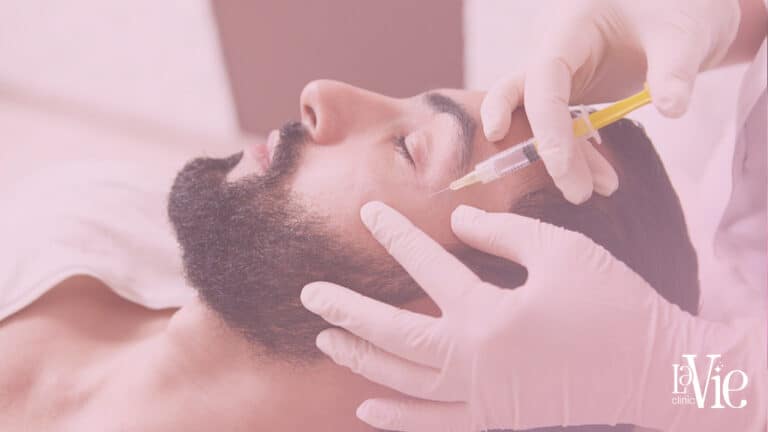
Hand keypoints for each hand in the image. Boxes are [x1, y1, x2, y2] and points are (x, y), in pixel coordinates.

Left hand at [301, 202, 765, 430]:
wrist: (657, 372)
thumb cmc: (615, 304)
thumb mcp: (562, 252)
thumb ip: (502, 234)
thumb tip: (456, 220)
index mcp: (488, 316)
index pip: (425, 267)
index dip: (394, 234)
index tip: (367, 211)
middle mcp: (473, 363)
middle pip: (392, 337)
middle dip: (347, 311)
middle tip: (310, 294)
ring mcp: (481, 399)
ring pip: (402, 384)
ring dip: (360, 361)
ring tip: (326, 341)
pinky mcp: (496, 422)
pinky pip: (433, 426)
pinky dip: (397, 418)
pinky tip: (368, 407)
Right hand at [480, 0, 741, 203]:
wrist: (678, 7)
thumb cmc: (678, 8)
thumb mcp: (684, 35)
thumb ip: (675, 70)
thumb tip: (672, 110)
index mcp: (570, 25)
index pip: (544, 75)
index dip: (544, 122)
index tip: (559, 166)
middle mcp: (551, 47)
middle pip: (523, 99)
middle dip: (544, 148)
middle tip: (577, 193)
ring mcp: (556, 71)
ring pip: (538, 118)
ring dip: (564, 156)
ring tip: (603, 188)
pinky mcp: (567, 89)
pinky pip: (559, 125)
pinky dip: (577, 151)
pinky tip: (602, 178)